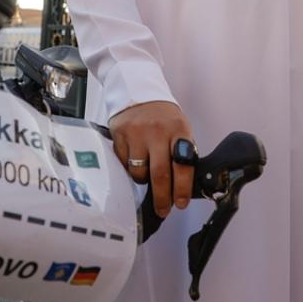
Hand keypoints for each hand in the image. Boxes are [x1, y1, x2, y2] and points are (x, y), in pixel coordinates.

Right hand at [109, 101, 193, 218]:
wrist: (138, 92)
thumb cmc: (163, 117)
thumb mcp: (180, 128)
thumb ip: (181, 153)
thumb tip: (182, 186)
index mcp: (178, 130)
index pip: (183, 166)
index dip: (181, 189)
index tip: (180, 203)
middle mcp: (157, 132)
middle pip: (159, 174)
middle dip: (162, 198)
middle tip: (163, 209)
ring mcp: (136, 133)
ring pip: (138, 172)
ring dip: (143, 180)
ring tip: (147, 174)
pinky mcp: (120, 135)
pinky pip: (123, 163)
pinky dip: (129, 168)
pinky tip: (134, 158)